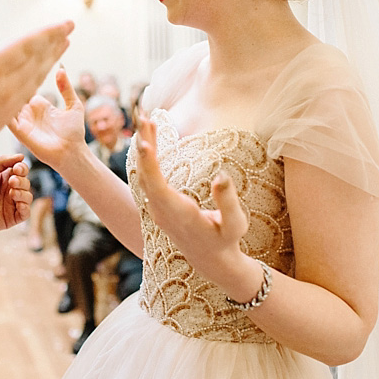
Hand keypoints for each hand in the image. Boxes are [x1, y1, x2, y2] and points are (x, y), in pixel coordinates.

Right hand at [0, 4, 73, 158]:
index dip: (48, 34)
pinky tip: (39, 76)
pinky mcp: (1, 120)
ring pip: (35, 80)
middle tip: (68, 29)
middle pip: (36, 62)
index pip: (26, 47)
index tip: (66, 23)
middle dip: (54, 44)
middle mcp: (3, 90)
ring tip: (60, 48)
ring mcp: (4, 107)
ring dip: (49, 61)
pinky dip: (37, 81)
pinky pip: (27, 96)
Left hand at [0, 154, 31, 232]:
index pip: (21, 169)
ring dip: (23, 193)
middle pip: (26, 182)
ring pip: (28, 197)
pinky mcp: (12, 217)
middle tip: (12, 182)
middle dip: (22, 181)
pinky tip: (19, 205)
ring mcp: (12, 203)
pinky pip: (26, 213)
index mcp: (5, 176)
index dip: (22, 168)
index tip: (17, 169)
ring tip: (12, 193)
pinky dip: (26, 208)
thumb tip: (21, 156)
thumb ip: (1, 161)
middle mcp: (10, 189)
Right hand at [9, 68, 87, 170]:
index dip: (22, 78)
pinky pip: (7, 120)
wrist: (72, 152)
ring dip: (4, 96)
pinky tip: (0, 99)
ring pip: (8, 106)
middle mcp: (29, 112)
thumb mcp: (74, 105)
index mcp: (39, 105)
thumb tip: (61, 68)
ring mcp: (23, 122)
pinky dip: (3, 111)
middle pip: (15, 95)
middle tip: (2, 67)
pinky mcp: (21, 132)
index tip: (16, 63)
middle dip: (9, 84)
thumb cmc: (74, 132)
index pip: (26, 88)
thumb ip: (66, 88)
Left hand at [134, 112, 249, 285]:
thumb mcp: (236, 225)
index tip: (143, 143)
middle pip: (146, 175)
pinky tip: (150, 139)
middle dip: (144, 144)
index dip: (149, 165)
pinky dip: (147, 156)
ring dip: (145, 146)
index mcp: (179, 214)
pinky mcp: (158, 204)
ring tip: (146, 120)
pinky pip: (148, 177)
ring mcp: (156, 208)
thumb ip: (229, 202)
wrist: (211, 261)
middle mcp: (162, 211)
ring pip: (144, 174)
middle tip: (142, 116)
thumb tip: (221, 176)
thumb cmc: (226, 241)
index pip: (158, 187)